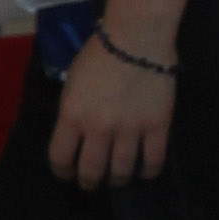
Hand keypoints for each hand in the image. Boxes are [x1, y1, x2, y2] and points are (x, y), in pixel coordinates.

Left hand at [48, 34, 175, 192]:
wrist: (136, 37)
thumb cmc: (99, 53)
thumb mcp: (73, 82)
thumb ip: (73, 111)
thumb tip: (76, 133)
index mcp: (72, 116)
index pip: (61, 158)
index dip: (62, 171)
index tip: (67, 173)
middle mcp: (99, 129)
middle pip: (91, 172)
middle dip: (89, 182)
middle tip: (92, 182)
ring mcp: (130, 131)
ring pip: (122, 172)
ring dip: (118, 179)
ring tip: (118, 177)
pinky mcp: (157, 128)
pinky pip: (153, 162)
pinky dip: (147, 171)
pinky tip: (144, 170)